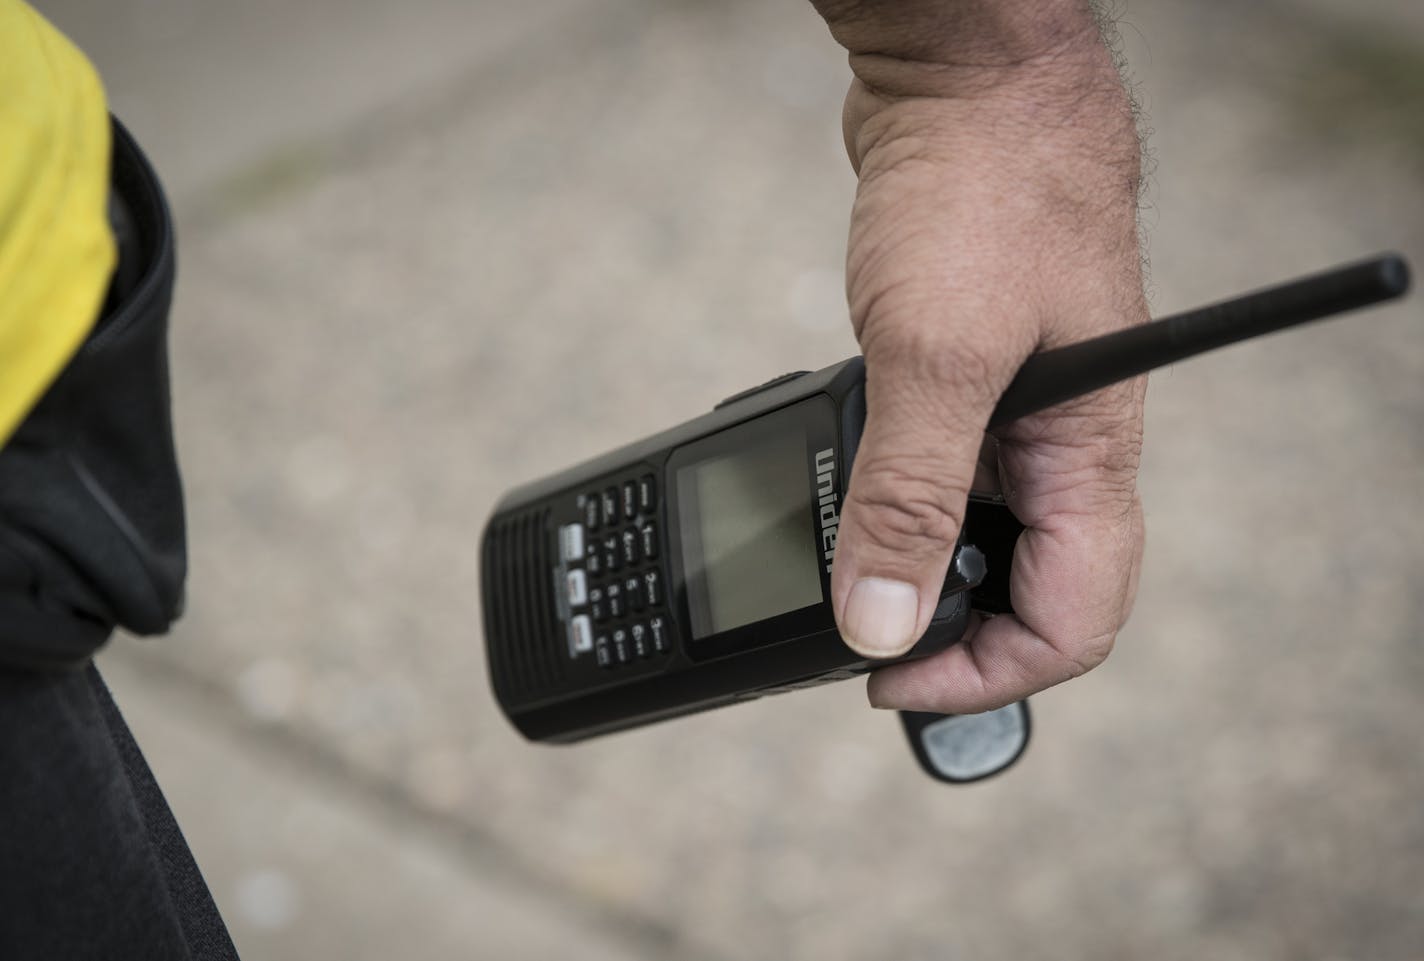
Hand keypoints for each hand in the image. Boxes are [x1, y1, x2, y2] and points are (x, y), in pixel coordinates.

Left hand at [812, 2, 1147, 712]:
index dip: (986, 676)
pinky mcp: (967, 378)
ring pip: (979, 535)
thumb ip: (909, 497)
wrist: (963, 81)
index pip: (1074, 620)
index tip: (889, 680)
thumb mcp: (935, 358)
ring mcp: (1014, 414)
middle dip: (951, 633)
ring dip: (915, 566)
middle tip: (859, 641)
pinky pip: (942, 472)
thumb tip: (880, 622)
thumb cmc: (982, 190)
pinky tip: (844, 493)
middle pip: (1028, 592)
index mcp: (1086, 455)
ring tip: (840, 576)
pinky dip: (897, 498)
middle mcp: (1059, 447)